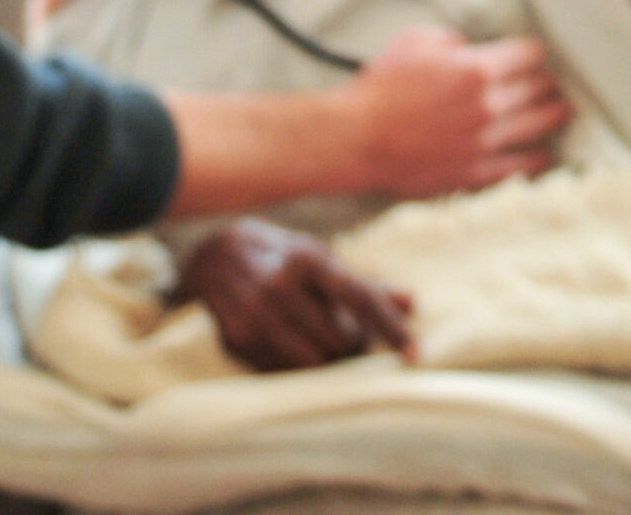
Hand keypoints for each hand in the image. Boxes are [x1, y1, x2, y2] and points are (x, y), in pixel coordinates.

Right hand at [178, 219, 412, 370]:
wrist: (215, 256)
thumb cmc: (284, 260)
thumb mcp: (321, 261)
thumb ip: (365, 287)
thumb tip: (413, 303)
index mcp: (309, 259)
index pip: (360, 297)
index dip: (390, 327)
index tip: (415, 355)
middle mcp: (281, 284)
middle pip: (340, 340)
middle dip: (353, 349)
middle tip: (351, 342)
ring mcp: (255, 313)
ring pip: (312, 364)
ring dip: (327, 365)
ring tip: (324, 347)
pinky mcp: (236, 338)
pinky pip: (281, 373)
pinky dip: (296, 370)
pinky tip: (292, 350)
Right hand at [342, 27, 570, 199]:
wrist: (356, 138)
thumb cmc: (380, 88)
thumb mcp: (416, 41)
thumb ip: (453, 41)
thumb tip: (471, 48)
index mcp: (476, 69)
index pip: (528, 55)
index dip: (534, 52)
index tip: (535, 55)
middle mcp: (487, 105)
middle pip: (538, 90)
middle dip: (547, 83)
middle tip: (551, 83)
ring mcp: (484, 142)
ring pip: (538, 127)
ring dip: (554, 116)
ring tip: (563, 112)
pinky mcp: (474, 173)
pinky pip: (518, 168)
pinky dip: (537, 160)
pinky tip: (545, 154)